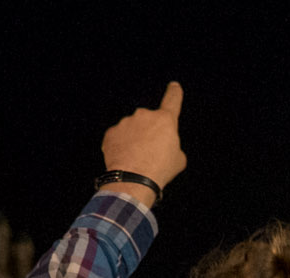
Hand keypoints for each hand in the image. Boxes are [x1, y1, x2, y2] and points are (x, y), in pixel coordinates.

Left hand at [100, 82, 186, 205]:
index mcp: (165, 120)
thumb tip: (165, 147)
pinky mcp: (111, 133)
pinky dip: (121, 147)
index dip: (174, 93)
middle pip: (148, 122)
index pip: (172, 100)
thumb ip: (172, 145)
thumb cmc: (160, 169)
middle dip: (149, 133)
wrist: (133, 180)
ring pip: (131, 130)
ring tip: (137, 160)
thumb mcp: (178, 159)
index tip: (174, 86)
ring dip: (134, 140)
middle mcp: (144, 116)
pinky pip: (118, 138)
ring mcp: (125, 123)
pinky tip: (125, 159)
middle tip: (150, 152)